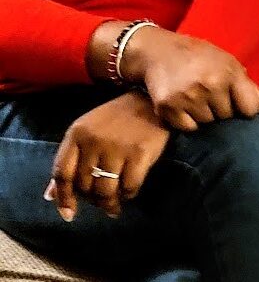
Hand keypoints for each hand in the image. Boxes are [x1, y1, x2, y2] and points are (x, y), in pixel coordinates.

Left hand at [45, 91, 169, 220]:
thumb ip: (69, 161)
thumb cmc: (116, 119)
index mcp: (77, 134)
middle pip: (85, 185)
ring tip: (113, 206)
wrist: (150, 100)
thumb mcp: (87, 132)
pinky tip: (129, 194)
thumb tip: (51, 196)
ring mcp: (117, 147)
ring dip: (109, 203)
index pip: (62, 173)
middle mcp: (94, 141)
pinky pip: (129, 186)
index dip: (64, 197)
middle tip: (100, 203)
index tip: (69, 214)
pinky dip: (128, 195)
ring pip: (106, 190)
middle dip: (92, 200)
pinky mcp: (140, 153)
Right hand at [120, 25, 258, 130]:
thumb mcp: (234, 69)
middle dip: (221, 110)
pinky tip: (183, 104)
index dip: (243, 107)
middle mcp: (211, 83)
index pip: (250, 110)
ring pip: (208, 125)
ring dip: (203, 116)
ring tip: (195, 96)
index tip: (233, 96)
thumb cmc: (205, 60)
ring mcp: (188, 95)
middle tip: (209, 92)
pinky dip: (186, 122)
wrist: (159, 51)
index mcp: (231, 73)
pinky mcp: (168, 106)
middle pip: (227, 118)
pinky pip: (188, 129)